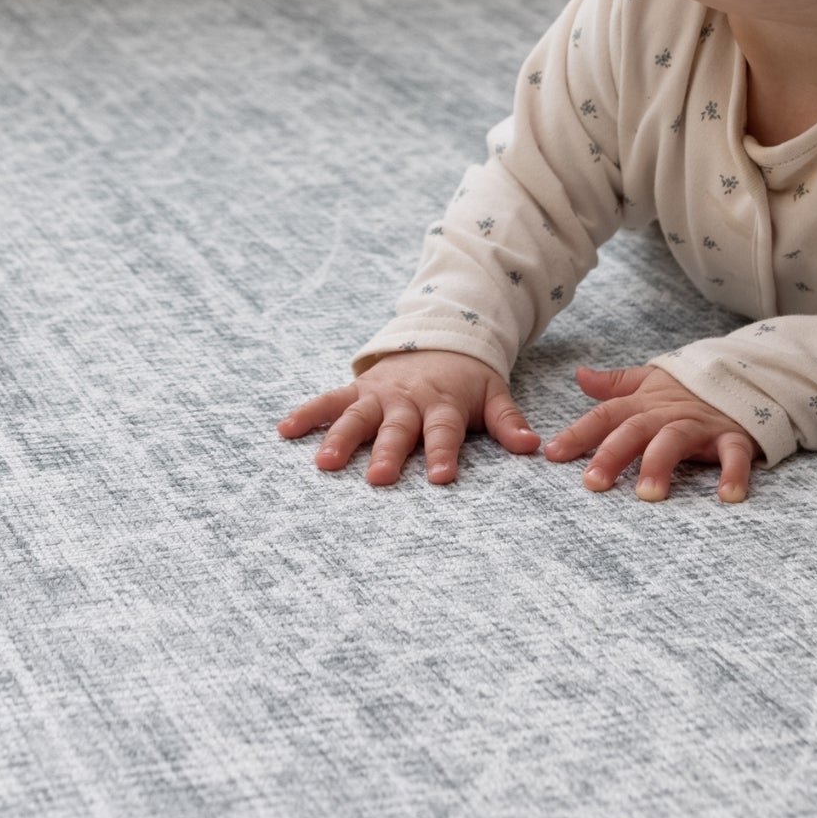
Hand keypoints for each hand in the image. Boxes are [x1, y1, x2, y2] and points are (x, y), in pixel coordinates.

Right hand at [277, 350, 539, 485]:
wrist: (440, 337)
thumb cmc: (467, 380)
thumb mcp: (493, 394)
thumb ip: (508, 422)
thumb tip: (532, 446)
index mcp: (442, 403)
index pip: (443, 431)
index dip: (443, 453)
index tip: (442, 477)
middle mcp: (407, 400)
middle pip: (396, 429)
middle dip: (387, 452)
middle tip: (377, 479)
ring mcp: (378, 394)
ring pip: (357, 416)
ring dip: (340, 438)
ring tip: (323, 463)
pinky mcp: (357, 389)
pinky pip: (328, 400)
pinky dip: (307, 413)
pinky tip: (284, 430)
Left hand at [543, 363, 762, 503]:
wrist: (747, 373)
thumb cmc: (690, 388)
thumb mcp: (652, 381)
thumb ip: (616, 384)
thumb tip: (580, 376)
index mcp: (644, 403)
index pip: (605, 416)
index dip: (578, 433)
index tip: (552, 454)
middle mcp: (668, 413)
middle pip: (635, 430)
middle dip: (612, 454)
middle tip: (593, 483)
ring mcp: (701, 424)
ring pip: (676, 440)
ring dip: (661, 465)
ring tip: (647, 495)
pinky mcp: (734, 435)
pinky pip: (734, 454)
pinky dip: (733, 473)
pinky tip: (727, 497)